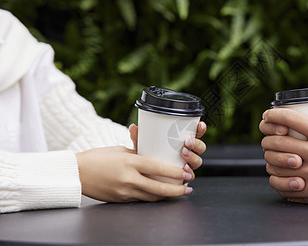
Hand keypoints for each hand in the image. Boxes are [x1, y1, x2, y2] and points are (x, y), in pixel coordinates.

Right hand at [76, 146, 193, 202]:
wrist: (76, 173)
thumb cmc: (98, 158)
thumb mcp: (120, 151)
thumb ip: (139, 154)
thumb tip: (155, 156)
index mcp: (130, 162)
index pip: (158, 168)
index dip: (175, 173)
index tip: (186, 173)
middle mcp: (129, 178)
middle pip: (159, 188)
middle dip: (177, 190)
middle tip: (187, 187)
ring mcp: (124, 192)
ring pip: (152, 197)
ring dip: (167, 196)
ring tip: (178, 192)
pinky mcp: (120, 200)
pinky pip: (141, 200)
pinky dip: (152, 198)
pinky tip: (160, 195)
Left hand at [129, 121, 206, 180]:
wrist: (144, 176)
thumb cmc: (148, 157)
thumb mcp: (144, 146)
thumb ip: (140, 138)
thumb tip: (133, 127)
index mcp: (183, 142)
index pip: (196, 134)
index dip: (200, 129)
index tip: (199, 125)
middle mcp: (188, 153)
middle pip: (200, 148)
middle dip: (196, 144)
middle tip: (186, 143)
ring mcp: (187, 165)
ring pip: (197, 161)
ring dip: (193, 157)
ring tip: (184, 155)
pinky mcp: (183, 178)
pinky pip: (190, 176)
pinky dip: (190, 173)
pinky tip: (186, 171)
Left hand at [260, 108, 307, 206]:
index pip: (289, 118)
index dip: (272, 114)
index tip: (267, 115)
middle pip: (276, 142)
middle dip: (266, 138)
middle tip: (268, 139)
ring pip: (275, 164)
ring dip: (269, 159)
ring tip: (272, 158)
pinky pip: (283, 185)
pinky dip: (276, 180)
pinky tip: (278, 176)